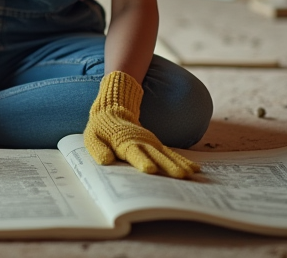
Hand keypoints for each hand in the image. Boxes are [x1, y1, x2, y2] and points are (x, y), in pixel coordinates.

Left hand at [83, 70, 199, 178]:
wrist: (113, 110)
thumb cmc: (101, 128)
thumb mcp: (92, 137)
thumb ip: (98, 149)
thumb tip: (105, 161)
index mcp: (124, 143)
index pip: (134, 153)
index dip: (141, 161)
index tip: (150, 170)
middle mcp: (141, 143)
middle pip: (155, 155)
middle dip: (167, 166)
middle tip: (180, 176)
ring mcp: (151, 143)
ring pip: (166, 155)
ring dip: (178, 164)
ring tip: (191, 174)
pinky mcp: (156, 144)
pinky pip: (170, 153)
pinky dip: (182, 161)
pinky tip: (194, 169)